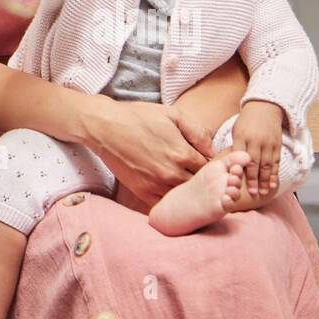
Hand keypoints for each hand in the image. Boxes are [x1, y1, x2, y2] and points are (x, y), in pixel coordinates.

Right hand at [84, 97, 215, 205]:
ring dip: (186, 192)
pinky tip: (168, 190)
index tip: (204, 161)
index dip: (209, 164)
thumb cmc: (138, 117)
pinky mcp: (142, 193)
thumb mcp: (172, 114)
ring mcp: (156, 185)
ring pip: (183, 197)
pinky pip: (164, 205)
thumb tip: (213, 150)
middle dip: (201, 180)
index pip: (208, 167)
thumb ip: (197, 132)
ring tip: (182, 180)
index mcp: (182, 153)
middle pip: (198, 185)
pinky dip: (169, 201)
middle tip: (195, 172)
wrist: (104, 126)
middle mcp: (171, 173)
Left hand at [231, 100, 285, 196]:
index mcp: (242, 136)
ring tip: (263, 192)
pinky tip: (273, 184)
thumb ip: (235, 147)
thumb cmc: (247, 121)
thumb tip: (230, 165)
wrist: (265, 107)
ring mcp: (268, 143)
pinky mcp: (277, 145)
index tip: (237, 182)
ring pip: (267, 164)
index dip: (240, 170)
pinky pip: (276, 162)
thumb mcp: (237, 131)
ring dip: (265, 180)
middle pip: (255, 162)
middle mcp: (255, 141)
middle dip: (253, 179)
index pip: (240, 156)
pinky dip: (275, 174)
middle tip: (252, 193)